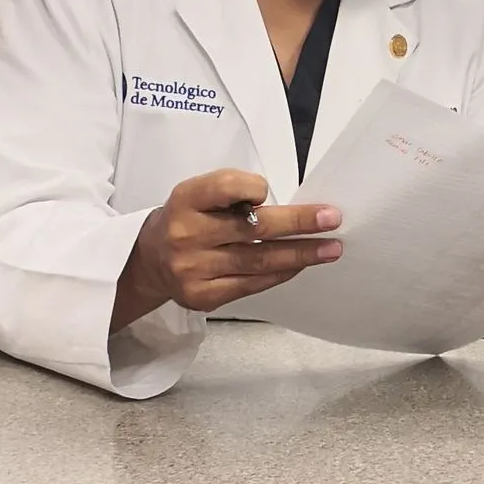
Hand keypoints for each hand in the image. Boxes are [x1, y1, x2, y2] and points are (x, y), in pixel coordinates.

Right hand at [120, 169, 343, 316]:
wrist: (150, 260)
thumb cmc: (189, 219)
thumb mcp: (200, 194)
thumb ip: (234, 194)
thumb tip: (290, 209)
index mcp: (186, 200)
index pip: (225, 187)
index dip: (251, 188)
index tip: (267, 192)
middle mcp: (186, 234)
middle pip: (253, 228)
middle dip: (299, 223)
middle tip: (332, 219)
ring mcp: (193, 269)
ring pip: (259, 261)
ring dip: (300, 254)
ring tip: (330, 249)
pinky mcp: (202, 296)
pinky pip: (252, 285)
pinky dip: (280, 274)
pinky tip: (299, 265)